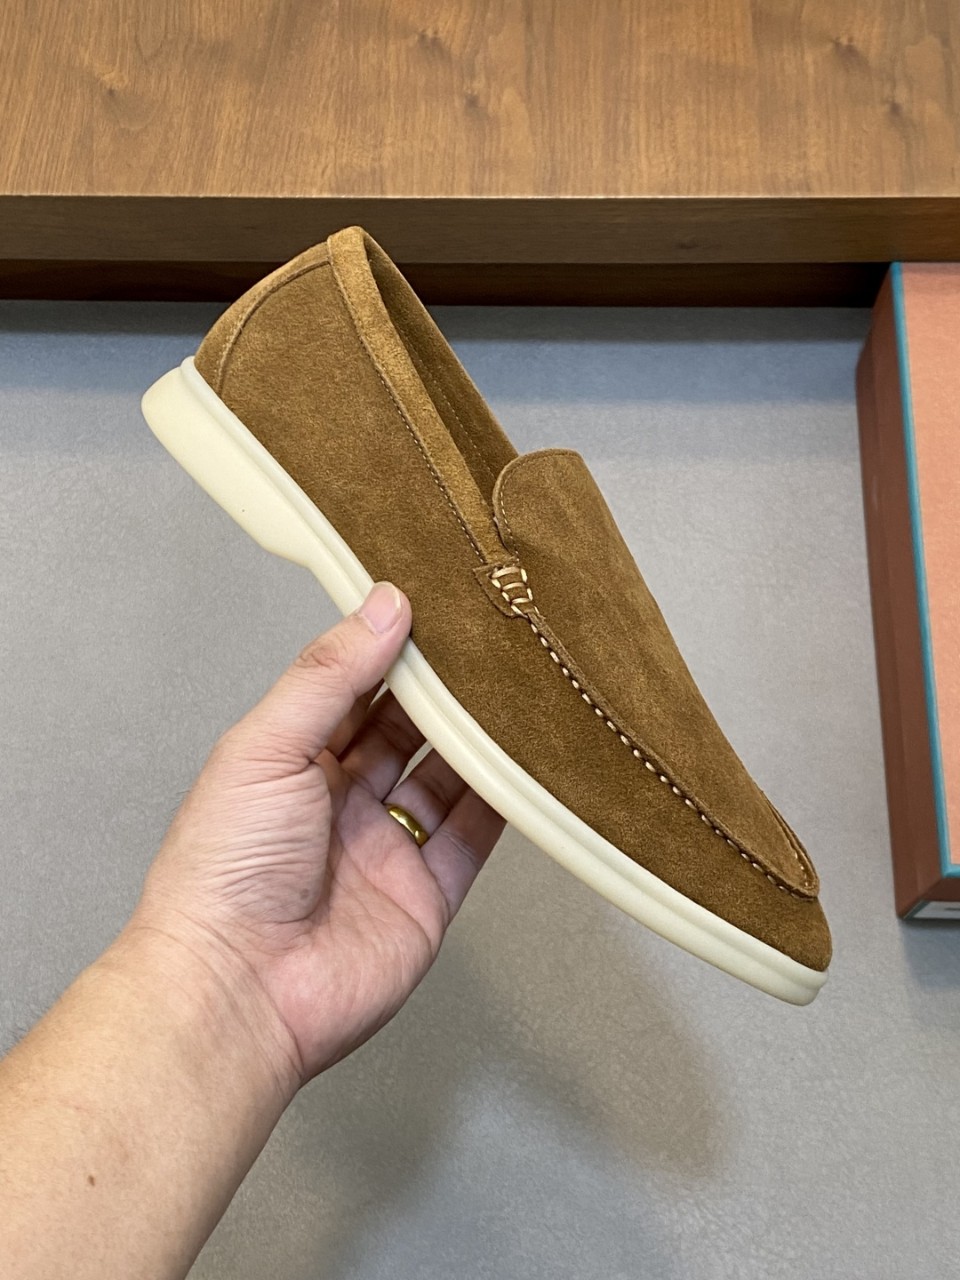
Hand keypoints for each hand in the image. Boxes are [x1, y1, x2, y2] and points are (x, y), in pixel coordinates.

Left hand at [130, 581, 504, 1088]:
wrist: (238, 990)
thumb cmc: (224, 870)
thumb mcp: (266, 747)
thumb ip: (330, 676)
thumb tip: (383, 605)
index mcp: (291, 762)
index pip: (352, 691)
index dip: (391, 650)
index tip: (437, 607)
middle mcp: (340, 803)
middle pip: (406, 731)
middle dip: (444, 691)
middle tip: (490, 643)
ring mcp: (385, 849)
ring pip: (446, 779)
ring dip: (479, 740)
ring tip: (519, 691)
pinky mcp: (424, 895)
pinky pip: (473, 838)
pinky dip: (503, 803)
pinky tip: (527, 764)